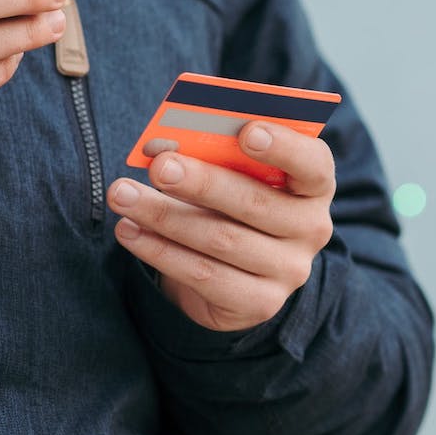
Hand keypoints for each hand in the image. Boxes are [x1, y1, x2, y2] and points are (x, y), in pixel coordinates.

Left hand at [107, 123, 336, 332]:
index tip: (246, 131)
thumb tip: (160, 146)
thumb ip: (210, 155)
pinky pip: (204, 276)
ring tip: (122, 195)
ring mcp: (289, 270)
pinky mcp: (259, 303)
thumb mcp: (232, 174)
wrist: (236, 273)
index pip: (313, 164)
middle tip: (159, 167)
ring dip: (164, 216)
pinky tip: (129, 232)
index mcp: (314, 185)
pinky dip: (160, 252)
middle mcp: (312, 228)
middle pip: (256, 203)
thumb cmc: (232, 203)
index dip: (284, 147)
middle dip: (202, 183)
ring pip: (221, 240)